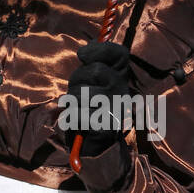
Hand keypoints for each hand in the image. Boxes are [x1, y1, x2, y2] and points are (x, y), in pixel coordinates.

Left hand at [63, 41, 134, 156]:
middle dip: (77, 79)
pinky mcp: (105, 127)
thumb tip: (84, 50)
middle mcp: (122, 91)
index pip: (120, 53)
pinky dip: (71, 116)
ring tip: (77, 106)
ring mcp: (116, 109)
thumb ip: (91, 62)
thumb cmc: (89, 105)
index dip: (100, 49)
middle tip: (76, 89)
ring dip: (72, 99)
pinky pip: (78, 113)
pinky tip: (76, 120)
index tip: (82, 55)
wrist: (94, 143)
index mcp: (121, 76)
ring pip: (83, 92)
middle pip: (95, 70)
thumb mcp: (90, 79)